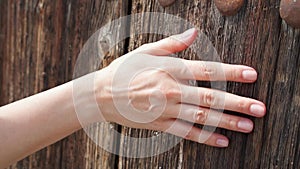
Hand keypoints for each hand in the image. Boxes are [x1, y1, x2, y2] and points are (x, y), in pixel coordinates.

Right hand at [94, 28, 265, 146]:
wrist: (102, 94)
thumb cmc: (125, 69)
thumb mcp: (146, 51)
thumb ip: (172, 44)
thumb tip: (195, 33)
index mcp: (169, 69)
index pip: (206, 70)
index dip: (230, 72)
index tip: (252, 75)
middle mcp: (170, 89)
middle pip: (209, 96)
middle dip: (237, 102)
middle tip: (260, 108)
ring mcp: (165, 109)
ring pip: (201, 116)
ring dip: (226, 121)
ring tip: (248, 126)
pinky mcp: (160, 124)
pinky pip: (186, 132)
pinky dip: (204, 137)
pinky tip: (222, 141)